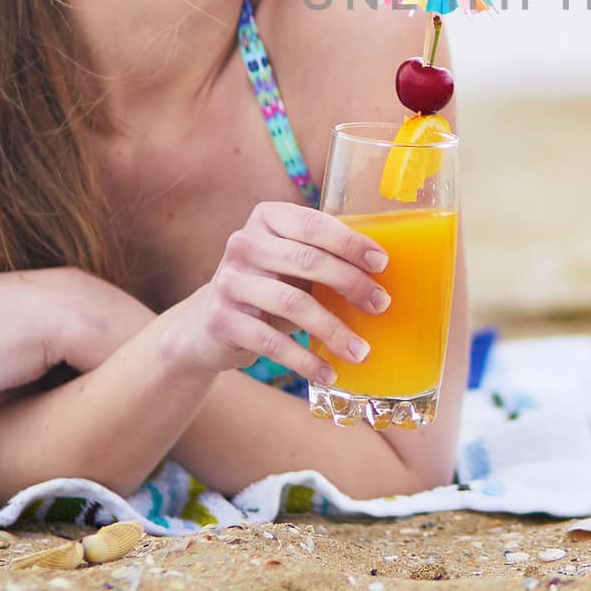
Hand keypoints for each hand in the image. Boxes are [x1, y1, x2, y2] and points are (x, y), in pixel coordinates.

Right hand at [168, 200, 391, 381]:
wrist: (206, 325)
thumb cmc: (267, 286)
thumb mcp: (290, 262)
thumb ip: (324, 255)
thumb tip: (384, 271)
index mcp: (266, 218)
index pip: (313, 223)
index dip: (349, 242)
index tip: (382, 263)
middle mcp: (243, 243)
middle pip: (307, 260)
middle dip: (351, 283)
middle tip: (381, 305)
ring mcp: (229, 281)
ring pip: (293, 303)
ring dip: (334, 330)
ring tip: (361, 351)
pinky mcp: (221, 319)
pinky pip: (271, 342)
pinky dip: (305, 360)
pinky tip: (328, 372)